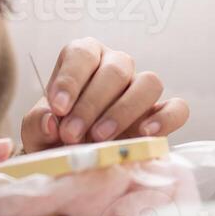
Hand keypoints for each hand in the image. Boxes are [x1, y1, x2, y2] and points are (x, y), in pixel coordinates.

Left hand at [20, 37, 189, 152]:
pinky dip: (164, 120)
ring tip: (100, 138)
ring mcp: (141, 88)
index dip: (70, 79)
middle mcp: (116, 65)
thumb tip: (51, 121)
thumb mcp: (37, 131)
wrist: (76, 161)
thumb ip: (37, 123)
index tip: (58, 108)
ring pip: (149, 82)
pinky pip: (177, 107)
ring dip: (124, 111)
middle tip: (72, 135)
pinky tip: (144, 135)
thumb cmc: (54, 137)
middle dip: (92, 104)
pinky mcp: (163, 114)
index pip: (82, 53)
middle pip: (115, 69)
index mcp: (84, 58)